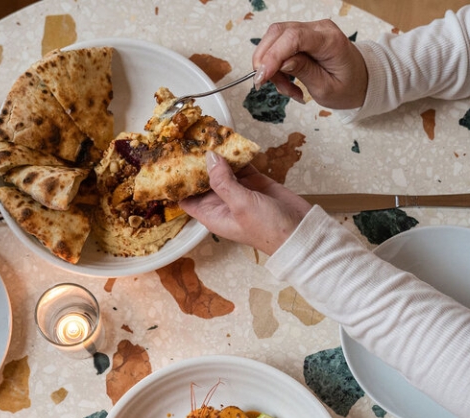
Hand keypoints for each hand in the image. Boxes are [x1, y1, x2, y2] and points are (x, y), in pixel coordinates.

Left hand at [181, 151, 310, 255]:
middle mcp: (221, 202)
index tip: (168, 164)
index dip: (177, 184)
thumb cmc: (268, 229)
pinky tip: (229, 139)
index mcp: (212, 214)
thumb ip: (222, 181)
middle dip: (195, 163)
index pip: (186, 199)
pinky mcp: (253, 181)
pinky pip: (240, 164)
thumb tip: (208, 157)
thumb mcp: (240, 205)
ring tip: (205, 134)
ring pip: (221, 169)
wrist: (300, 231)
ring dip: (215, 155)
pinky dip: (236, 153)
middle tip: (186, 141)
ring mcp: (238, 191)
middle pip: (201, 180)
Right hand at [252, 20, 368, 108]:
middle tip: (265, 85)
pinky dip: (276, 65)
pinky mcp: (303, 36)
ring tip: (286, 88)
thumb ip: (304, 72)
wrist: (360, 81)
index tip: (261, 77)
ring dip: (271, 66)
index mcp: (330, 41)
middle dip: (265, 60)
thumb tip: (281, 62)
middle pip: (278, 33)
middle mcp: (319, 29)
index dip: (272, 56)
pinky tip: (288, 82)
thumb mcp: (326, 88)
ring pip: (275, 39)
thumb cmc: (348, 86)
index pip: (294, 38)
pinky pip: (279, 45)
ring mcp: (310, 30)